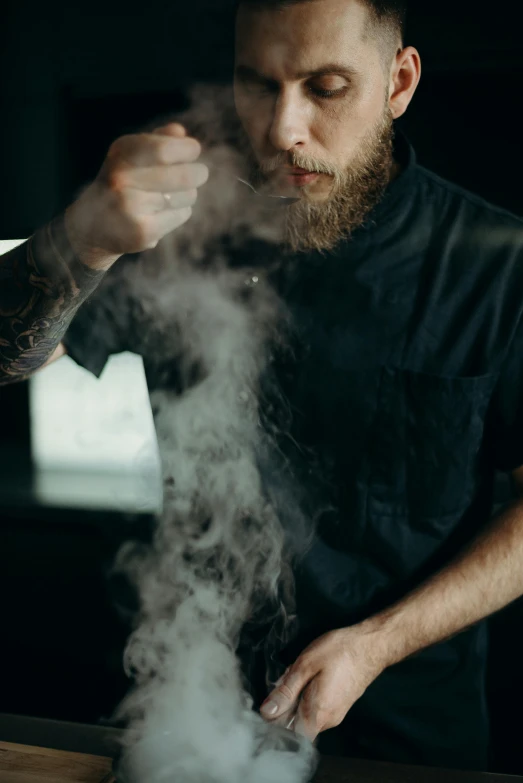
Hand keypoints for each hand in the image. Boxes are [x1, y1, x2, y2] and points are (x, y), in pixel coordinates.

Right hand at [64, 123, 208, 268]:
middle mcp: (122, 179)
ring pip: (187, 196)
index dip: (187, 149)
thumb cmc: (121, 183)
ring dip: (186, 195)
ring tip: (166, 197)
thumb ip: (156, 140)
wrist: (92, 227)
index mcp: (121, 154)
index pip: (164, 149)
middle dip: (198, 173)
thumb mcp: (131, 155)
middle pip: (184, 176)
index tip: (193, 150)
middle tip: (200, 173)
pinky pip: (182, 214)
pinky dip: (178, 213)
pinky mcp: (143, 232)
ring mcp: (132, 207)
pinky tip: (160, 214)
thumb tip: (180, 133)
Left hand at [260, 627, 385, 741]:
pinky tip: (309, 674)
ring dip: (295, 697)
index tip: (270, 701)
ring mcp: (335, 715)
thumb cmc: (339, 651)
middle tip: (286, 678)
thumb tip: (267, 713)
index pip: (288, 736)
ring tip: (299, 673)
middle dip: (284, 704)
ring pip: (304, 715)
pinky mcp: (339, 706)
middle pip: (294, 725)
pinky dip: (306, 694)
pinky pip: (315, 708)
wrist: (372, 645)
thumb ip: (286, 692)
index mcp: (317, 714)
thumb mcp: (306, 665)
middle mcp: (327, 721)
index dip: (274, 723)